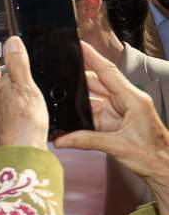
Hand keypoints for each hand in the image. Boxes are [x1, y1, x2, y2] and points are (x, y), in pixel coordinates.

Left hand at [0, 36, 47, 148]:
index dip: (23, 70)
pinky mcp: (8, 125)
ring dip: (24, 99)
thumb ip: (19, 64)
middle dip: (23, 85)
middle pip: (12, 84)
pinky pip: (17, 112)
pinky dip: (24, 112)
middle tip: (38, 91)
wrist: (23, 152)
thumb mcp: (26, 86)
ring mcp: (1, 112)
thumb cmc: (25, 120)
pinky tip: (33, 116)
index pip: (10, 69)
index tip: (34, 75)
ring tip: (36, 105)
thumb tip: (13, 40)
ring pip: (14, 99)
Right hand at [56, 41, 168, 214]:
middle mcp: (126, 101)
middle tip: (56, 76)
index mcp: (133, 99)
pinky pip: (93, 114)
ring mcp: (119, 111)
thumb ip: (87, 141)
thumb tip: (61, 139)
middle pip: (97, 84)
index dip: (92, 58)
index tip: (78, 45)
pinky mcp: (114, 122)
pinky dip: (80, 117)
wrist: (164, 169)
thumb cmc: (153, 155)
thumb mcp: (119, 147)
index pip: (108, 72)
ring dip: (76, 103)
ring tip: (57, 101)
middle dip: (77, 81)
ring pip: (92, 99)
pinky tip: (67, 119)